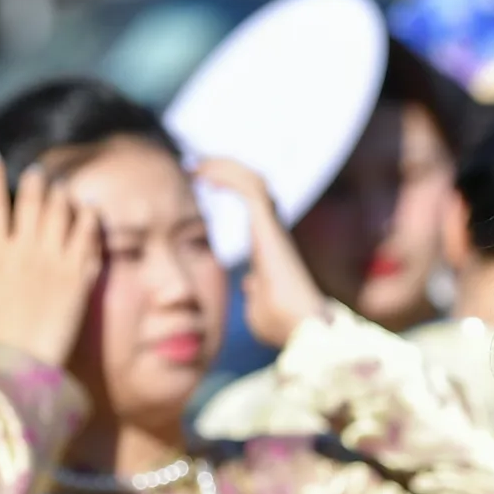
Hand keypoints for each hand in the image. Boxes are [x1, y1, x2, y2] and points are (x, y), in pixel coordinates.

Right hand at [0, 146, 100, 368]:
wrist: (28, 367)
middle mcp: (26, 253)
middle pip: (32, 202)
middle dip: (34, 182)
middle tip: (37, 173)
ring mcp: (56, 263)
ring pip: (62, 213)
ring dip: (62, 195)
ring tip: (62, 188)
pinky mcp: (81, 278)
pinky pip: (89, 237)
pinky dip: (89, 217)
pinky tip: (89, 207)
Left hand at [193, 157, 327, 348]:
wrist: (300, 330)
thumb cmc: (281, 326)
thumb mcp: (257, 305)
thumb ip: (253, 291)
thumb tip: (249, 283)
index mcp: (268, 246)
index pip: (251, 206)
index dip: (228, 189)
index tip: (199, 183)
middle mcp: (273, 231)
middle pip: (252, 186)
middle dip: (223, 170)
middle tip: (193, 165)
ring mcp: (273, 227)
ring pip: (252, 180)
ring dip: (224, 167)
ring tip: (196, 163)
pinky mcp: (270, 226)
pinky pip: (250, 188)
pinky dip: (229, 175)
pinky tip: (205, 172)